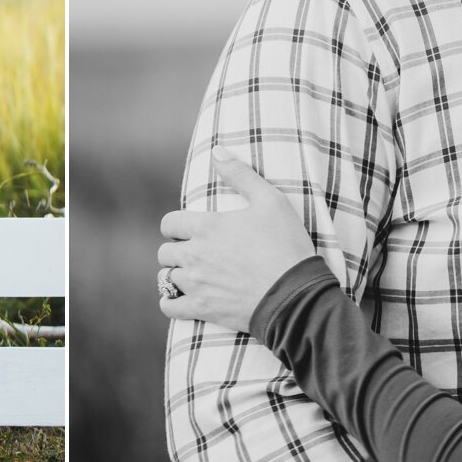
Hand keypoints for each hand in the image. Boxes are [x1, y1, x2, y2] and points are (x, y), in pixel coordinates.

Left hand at [156, 158, 317, 334]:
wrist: (295, 294)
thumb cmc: (286, 245)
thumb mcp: (271, 201)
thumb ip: (241, 174)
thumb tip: (217, 151)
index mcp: (206, 227)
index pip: (169, 223)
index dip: (177, 226)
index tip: (188, 231)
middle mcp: (194, 255)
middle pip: (165, 252)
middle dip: (177, 251)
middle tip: (196, 254)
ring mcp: (196, 284)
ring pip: (165, 278)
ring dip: (175, 276)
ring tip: (192, 276)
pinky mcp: (202, 310)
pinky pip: (169, 307)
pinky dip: (171, 302)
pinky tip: (181, 299)